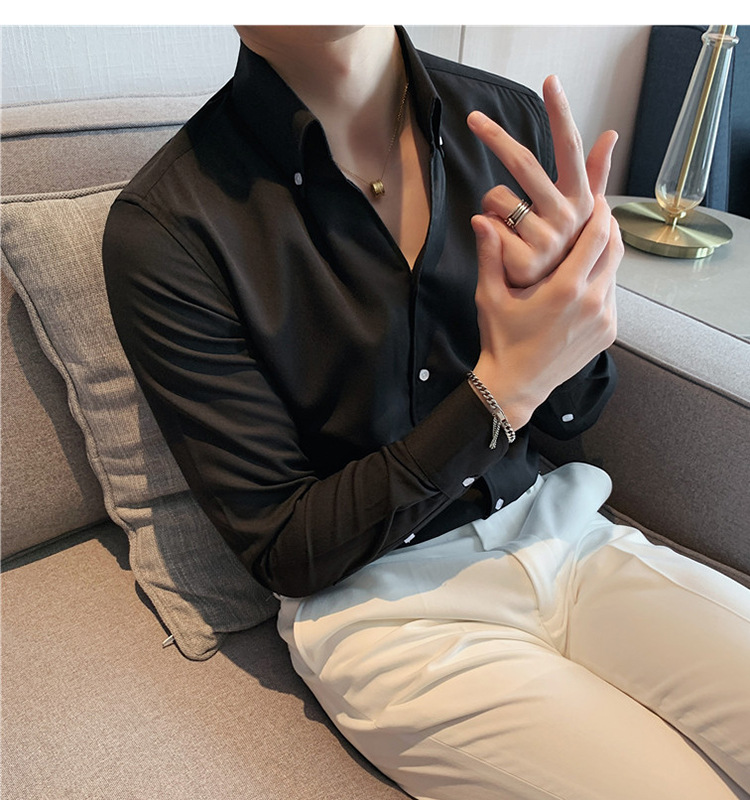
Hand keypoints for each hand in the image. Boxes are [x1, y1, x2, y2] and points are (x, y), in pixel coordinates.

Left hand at [467, 75, 617, 288]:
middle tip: (473, 118)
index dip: (561, 115)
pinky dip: (485, 230)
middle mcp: (566, 219)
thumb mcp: (581, 216)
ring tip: (508, 228)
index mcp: (580, 203)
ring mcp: (544, 241)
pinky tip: (501, 249)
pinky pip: (485, 225)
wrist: (552, 310)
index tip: (550, 80)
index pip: (571, 151)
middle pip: (525, 164)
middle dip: (495, 137)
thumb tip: (610, 133)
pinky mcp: (520, 261)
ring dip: (492, 206)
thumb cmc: (562, 255)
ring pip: (496, 197)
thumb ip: (593, 175)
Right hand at [471, 194, 621, 429]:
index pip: (596, 237)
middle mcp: (592, 302)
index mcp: (565, 289)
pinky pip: (611, 296)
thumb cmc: (501, 340)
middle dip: (609, 227)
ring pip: (614, 273)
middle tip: (599, 211)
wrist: (516, 386)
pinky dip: (603, 280)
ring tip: (591, 241)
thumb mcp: (490, 297)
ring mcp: (604, 319)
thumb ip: (490, 255)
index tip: (596, 198)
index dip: (600, 213)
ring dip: (606, 254)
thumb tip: (481, 219)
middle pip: (614, 250)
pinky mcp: (608, 333)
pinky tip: (585, 277)